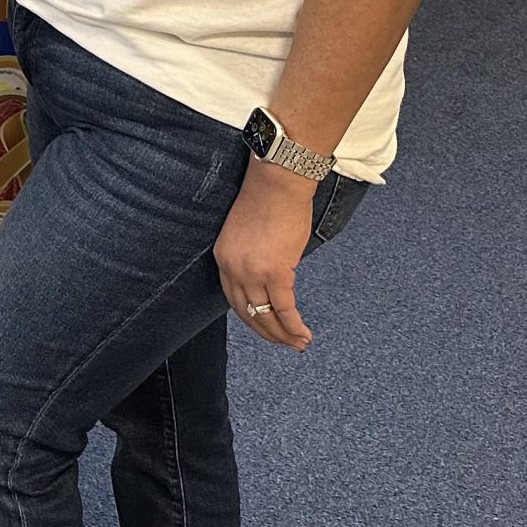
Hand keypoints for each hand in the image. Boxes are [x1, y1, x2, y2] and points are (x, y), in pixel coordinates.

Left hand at [215, 161, 316, 350]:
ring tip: (298, 344)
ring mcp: (252, 272)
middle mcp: (232, 268)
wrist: (277, 182)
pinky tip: (303, 334)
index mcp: (223, 257)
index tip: (265, 328)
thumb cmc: (268, 200)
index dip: (251, 317)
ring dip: (282, 335)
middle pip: (247, 312)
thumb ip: (252, 259)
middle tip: (285, 344)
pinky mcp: (275, 272)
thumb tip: (270, 279)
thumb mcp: (248, 234)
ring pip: (265, 316)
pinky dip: (294, 326)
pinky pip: (285, 309)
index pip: (233, 298)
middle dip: (267, 332)